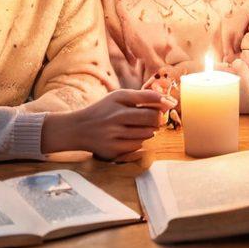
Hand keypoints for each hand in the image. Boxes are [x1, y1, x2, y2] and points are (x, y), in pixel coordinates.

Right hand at [41, 89, 174, 160]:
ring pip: (146, 134)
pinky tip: (129, 136)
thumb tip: (167, 101)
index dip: (163, 103)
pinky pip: (137, 146)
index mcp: (118, 101)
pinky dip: (138, 141)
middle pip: (150, 119)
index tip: (170, 104)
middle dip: (157, 119)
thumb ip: (142, 96)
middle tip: (155, 118)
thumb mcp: (119, 97)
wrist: (78, 129)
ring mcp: (114, 136)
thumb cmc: (104, 110)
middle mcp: (116, 118)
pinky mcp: (113, 150)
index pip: (148, 101)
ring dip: (148, 130)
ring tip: (137, 126)